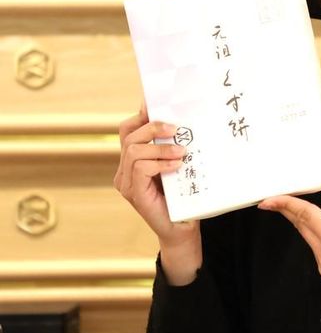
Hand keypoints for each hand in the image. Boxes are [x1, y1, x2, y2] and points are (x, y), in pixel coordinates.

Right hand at [114, 102, 199, 249]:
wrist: (183, 229)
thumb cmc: (183, 196)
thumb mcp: (179, 165)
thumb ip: (174, 146)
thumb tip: (182, 121)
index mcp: (133, 159)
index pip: (129, 129)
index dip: (141, 114)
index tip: (155, 103)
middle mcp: (124, 170)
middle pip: (129, 135)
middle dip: (153, 126)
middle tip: (176, 129)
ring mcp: (126, 182)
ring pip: (134, 150)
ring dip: (160, 147)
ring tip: (182, 152)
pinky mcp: (134, 193)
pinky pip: (140, 168)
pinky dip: (159, 163)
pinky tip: (176, 166)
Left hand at [258, 157, 320, 292]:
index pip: (304, 216)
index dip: (285, 204)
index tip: (269, 199)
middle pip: (301, 227)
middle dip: (288, 211)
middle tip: (273, 199)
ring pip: (307, 238)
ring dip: (302, 222)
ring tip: (295, 207)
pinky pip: (315, 248)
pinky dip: (314, 235)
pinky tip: (317, 227)